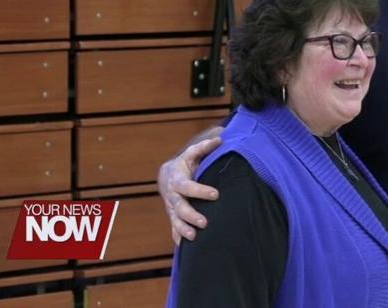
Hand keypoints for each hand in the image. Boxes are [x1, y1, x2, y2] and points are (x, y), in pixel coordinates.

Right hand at [157, 127, 223, 243]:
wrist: (167, 176)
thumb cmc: (185, 164)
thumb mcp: (192, 154)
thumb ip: (204, 147)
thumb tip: (220, 139)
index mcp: (178, 180)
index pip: (188, 186)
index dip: (200, 190)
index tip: (216, 194)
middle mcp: (173, 196)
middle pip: (180, 207)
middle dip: (191, 215)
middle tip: (205, 222)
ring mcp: (172, 208)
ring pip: (175, 221)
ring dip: (183, 229)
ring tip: (194, 237)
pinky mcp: (173, 216)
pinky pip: (174, 228)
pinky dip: (178, 237)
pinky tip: (184, 248)